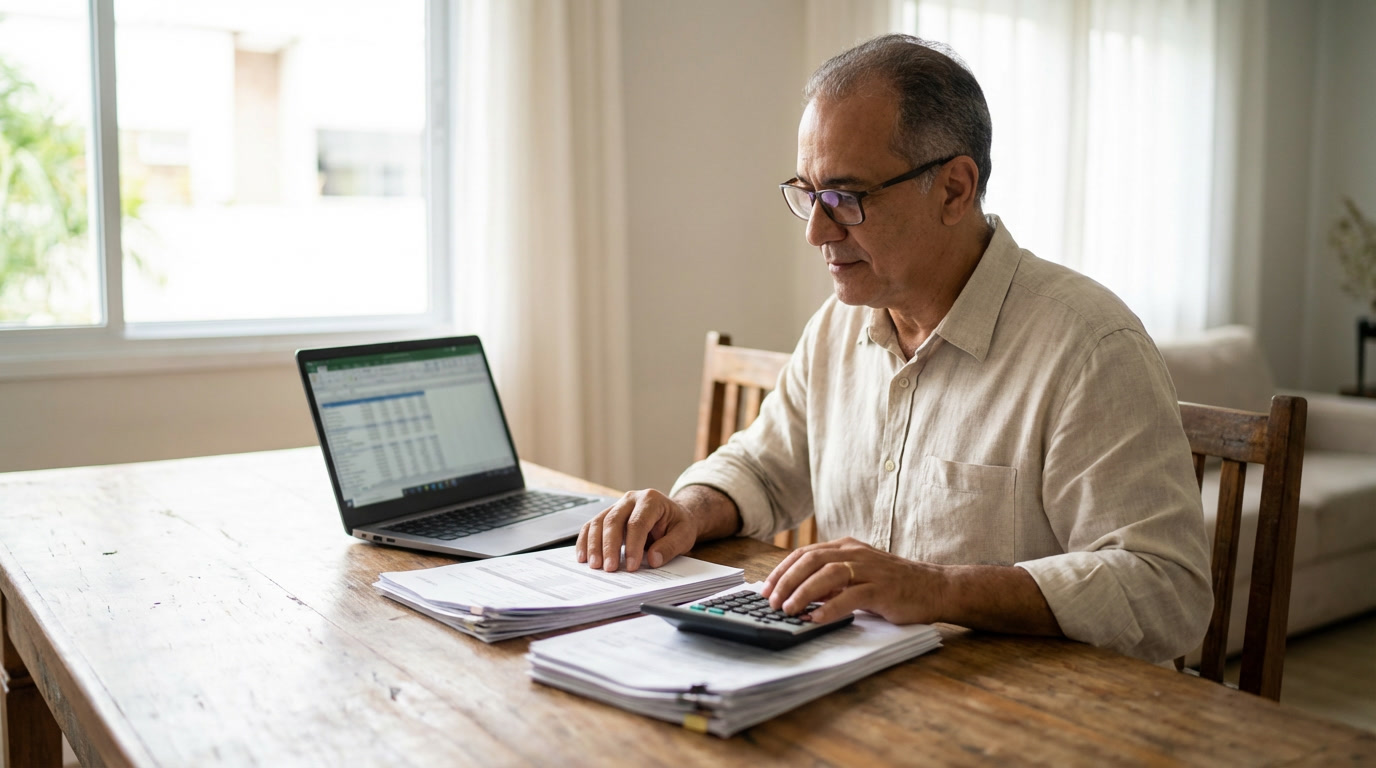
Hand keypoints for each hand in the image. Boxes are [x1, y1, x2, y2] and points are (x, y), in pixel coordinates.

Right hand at [575, 489, 698, 571]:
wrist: (673, 515)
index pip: (637, 523)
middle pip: (613, 520)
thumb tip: (653, 559)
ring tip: (594, 566)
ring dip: (593, 545)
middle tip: (609, 568)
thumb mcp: (684, 535)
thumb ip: (670, 546)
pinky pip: (591, 526)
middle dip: (609, 546)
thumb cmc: (678, 524)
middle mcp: (631, 499)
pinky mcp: (608, 515)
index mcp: (651, 500)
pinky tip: (583, 557)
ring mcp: (617, 506)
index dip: (633, 545)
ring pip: (598, 522)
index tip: (632, 566)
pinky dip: (585, 541)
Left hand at [760, 537, 948, 624]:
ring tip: (789, 610)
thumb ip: (830, 582)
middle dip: (787, 581)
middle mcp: (855, 553)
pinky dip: (832, 607)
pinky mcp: (883, 588)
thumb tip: (798, 594)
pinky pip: (852, 596)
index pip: (805, 554)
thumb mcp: (857, 577)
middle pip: (812, 560)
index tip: (766, 588)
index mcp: (846, 547)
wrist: (934, 587)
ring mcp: (870, 569)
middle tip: (772, 601)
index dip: (782, 570)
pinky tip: (817, 619)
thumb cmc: (893, 585)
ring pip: (828, 574)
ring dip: (804, 592)